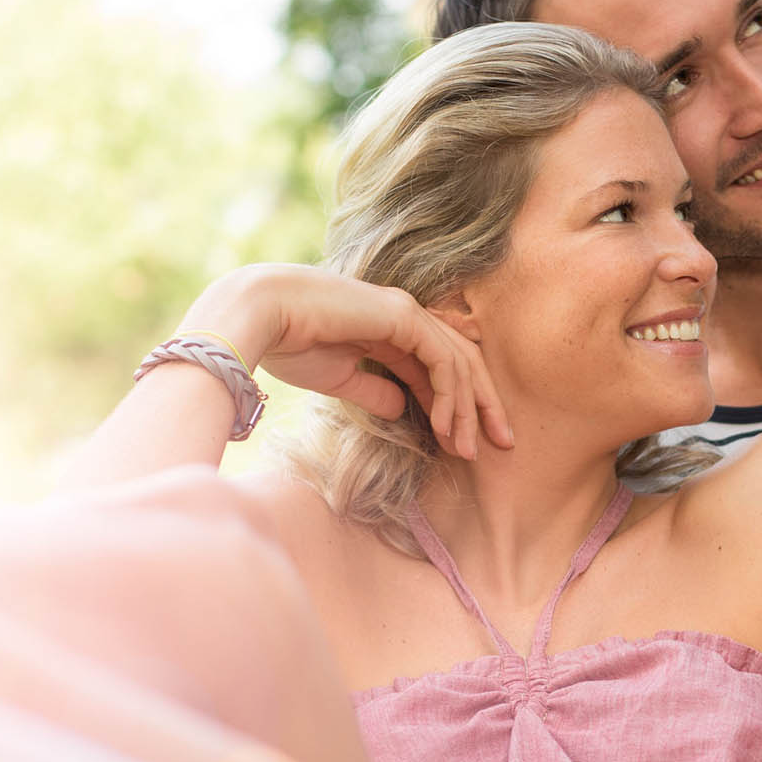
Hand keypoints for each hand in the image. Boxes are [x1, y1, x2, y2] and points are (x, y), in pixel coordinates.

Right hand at [181, 265, 512, 458]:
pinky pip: (442, 361)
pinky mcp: (403, 317)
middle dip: (484, 405)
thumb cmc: (289, 343)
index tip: (467, 446)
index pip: (442, 368)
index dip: (459, 406)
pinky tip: (446, 427)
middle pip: (463, 362)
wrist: (259, 317)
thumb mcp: (340, 379)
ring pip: (459, 362)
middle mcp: (407, 317)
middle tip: (503, 445)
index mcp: (391, 330)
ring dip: (468, 409)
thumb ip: (375, 392)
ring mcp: (407, 313)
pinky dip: (450, 396)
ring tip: (469, 448)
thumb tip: (402, 411)